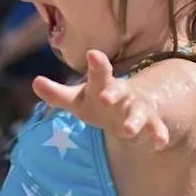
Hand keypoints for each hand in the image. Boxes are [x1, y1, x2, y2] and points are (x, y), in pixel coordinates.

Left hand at [32, 50, 169, 148]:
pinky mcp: (150, 123)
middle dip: (113, 93)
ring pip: (137, 114)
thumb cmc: (98, 102)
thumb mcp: (77, 100)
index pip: (98, 73)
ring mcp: (137, 108)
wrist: (133, 107)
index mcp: (102, 85)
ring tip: (127, 131)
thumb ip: (57, 94)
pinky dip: (159, 134)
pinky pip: (156, 129)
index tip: (93, 54)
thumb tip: (35, 82)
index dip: (97, 64)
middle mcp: (121, 94)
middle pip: (118, 91)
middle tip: (105, 97)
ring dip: (133, 122)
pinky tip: (160, 142)